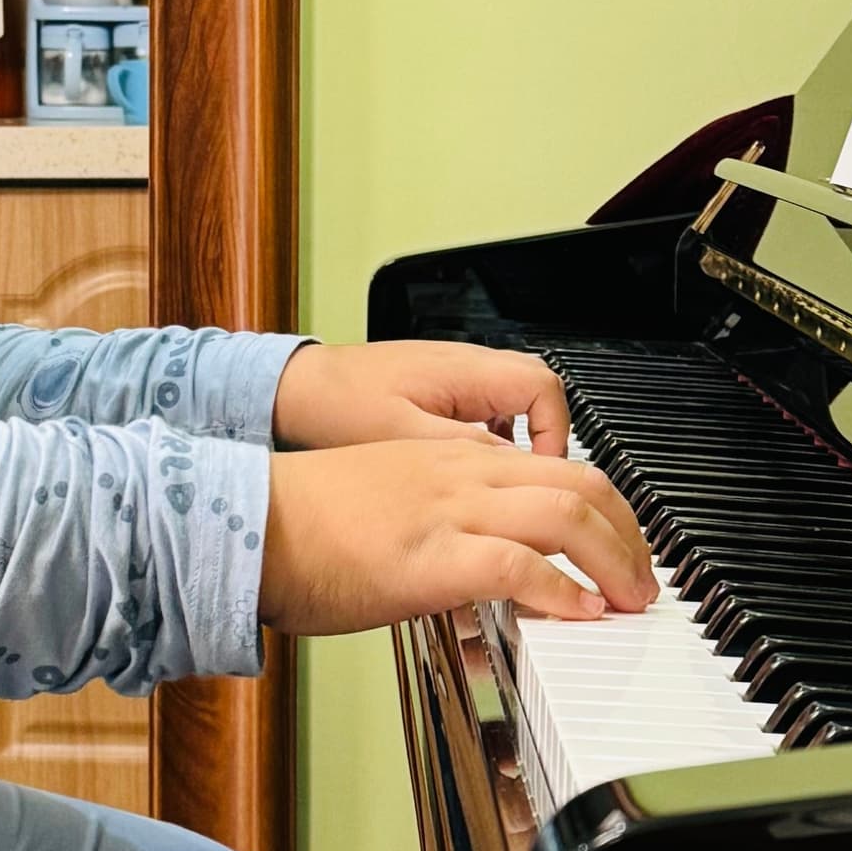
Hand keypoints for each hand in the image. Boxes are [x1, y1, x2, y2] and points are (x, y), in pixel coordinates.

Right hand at [258, 435, 655, 638]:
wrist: (246, 524)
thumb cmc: (300, 525)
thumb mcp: (386, 504)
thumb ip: (438, 525)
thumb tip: (472, 568)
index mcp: (451, 460)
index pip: (555, 466)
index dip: (605, 507)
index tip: (619, 546)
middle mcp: (461, 474)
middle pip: (581, 482)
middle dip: (629, 533)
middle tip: (642, 578)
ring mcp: (448, 511)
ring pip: (566, 514)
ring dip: (614, 561)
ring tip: (629, 601)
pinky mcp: (430, 556)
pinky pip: (519, 565)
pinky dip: (563, 591)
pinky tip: (580, 614)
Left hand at [272, 339, 571, 457]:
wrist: (295, 391)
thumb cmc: (336, 405)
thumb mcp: (402, 434)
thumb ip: (462, 446)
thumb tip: (512, 467)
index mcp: (464, 371)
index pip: (543, 389)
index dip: (555, 433)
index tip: (543, 473)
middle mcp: (465, 367)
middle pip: (537, 393)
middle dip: (546, 438)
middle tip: (534, 481)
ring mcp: (453, 378)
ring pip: (512, 404)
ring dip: (518, 442)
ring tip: (504, 483)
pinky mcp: (437, 393)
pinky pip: (485, 412)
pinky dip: (491, 441)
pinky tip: (469, 474)